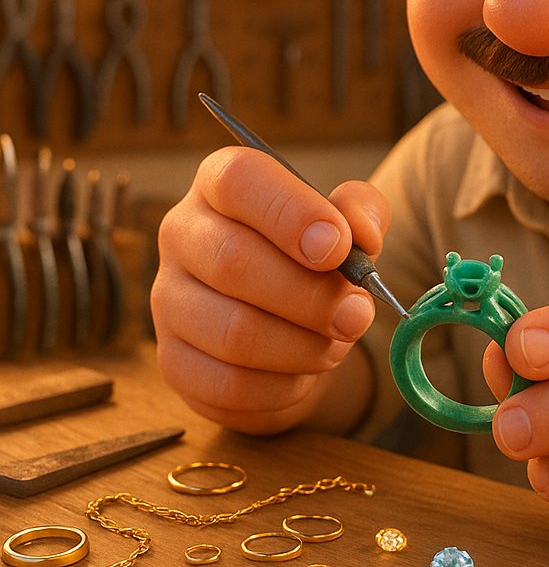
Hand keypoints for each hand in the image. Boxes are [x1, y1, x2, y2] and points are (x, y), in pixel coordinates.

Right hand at [151, 147, 389, 433]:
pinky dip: (284, 385)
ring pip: (234, 332)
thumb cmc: (317, 259)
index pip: (238, 180)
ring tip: (338, 341)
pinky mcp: (174, 361)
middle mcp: (183, 234)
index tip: (338, 248)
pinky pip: (230, 384)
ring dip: (304, 346)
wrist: (293, 322)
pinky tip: (306, 370)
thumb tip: (358, 233)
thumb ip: (361, 211)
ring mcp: (169, 300)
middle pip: (232, 262)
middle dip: (310, 296)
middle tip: (358, 313)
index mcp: (221, 184)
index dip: (291, 212)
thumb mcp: (348, 223)